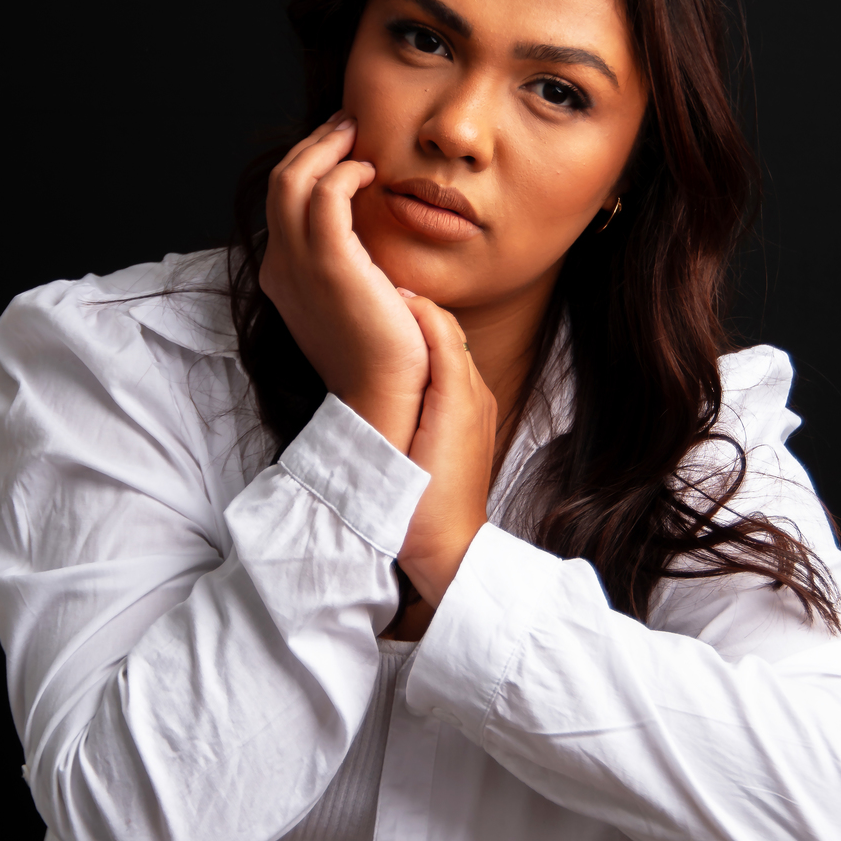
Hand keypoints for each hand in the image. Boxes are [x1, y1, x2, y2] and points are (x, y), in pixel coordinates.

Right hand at [258, 117, 429, 451]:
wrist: (384, 397)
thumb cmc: (384, 357)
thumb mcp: (358, 303)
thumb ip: (353, 268)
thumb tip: (371, 244)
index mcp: (284, 277)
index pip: (284, 204)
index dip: (309, 167)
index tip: (342, 149)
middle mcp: (281, 268)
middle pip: (281, 183)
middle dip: (312, 145)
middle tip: (347, 124)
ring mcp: (299, 266)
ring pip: (292, 179)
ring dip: (325, 146)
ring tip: (355, 131)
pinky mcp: (330, 265)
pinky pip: (325, 194)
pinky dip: (343, 171)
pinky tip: (370, 171)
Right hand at [396, 296, 496, 608]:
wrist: (443, 550)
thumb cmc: (429, 495)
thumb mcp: (441, 417)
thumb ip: (441, 361)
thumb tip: (422, 314)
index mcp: (467, 389)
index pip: (439, 324)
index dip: (409, 303)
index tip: (372, 291)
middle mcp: (473, 395)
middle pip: (442, 335)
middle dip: (411, 314)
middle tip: (366, 300)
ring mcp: (468, 413)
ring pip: (441, 356)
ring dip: (413, 337)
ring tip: (373, 328)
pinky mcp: (458, 431)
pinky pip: (442, 382)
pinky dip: (419, 365)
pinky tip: (389, 371)